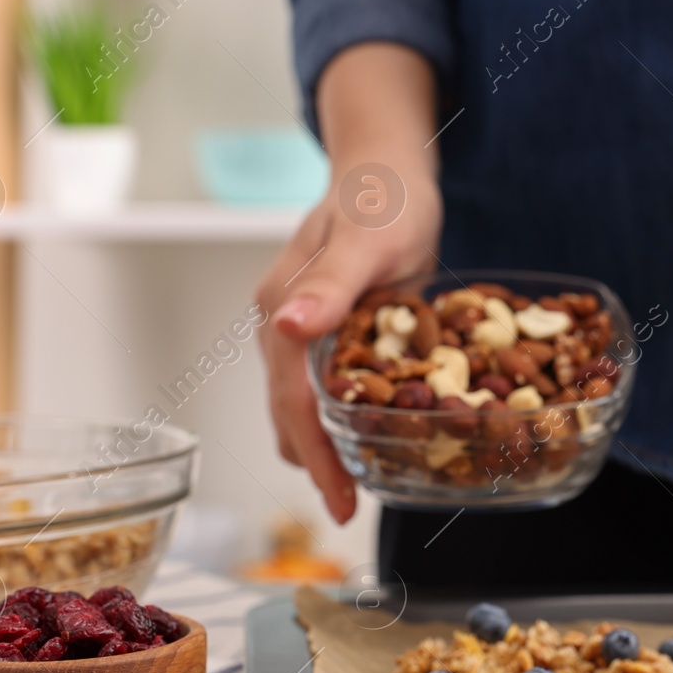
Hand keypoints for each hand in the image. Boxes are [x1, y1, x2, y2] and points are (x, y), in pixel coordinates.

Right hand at [254, 44, 439, 522]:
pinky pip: (325, 382)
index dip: (314, 454)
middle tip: (349, 509)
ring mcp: (302, 324)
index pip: (292, 401)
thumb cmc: (383, 196)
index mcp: (283, 308)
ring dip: (322, 444)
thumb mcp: (366, 240)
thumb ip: (329, 285)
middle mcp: (283, 322)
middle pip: (290, 410)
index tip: (340, 500)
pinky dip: (338, 415)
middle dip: (316, 463)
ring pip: (302, 401)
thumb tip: (286, 328)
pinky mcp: (328, 324)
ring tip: (352, 488)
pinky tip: (363, 434)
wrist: (389, 164)